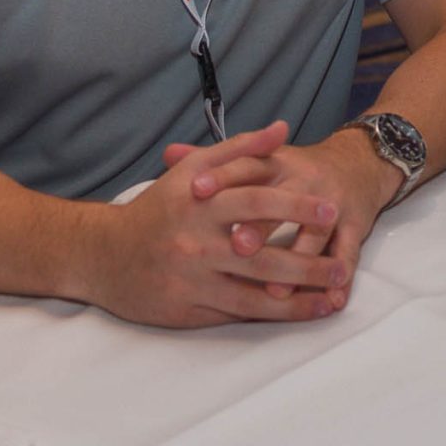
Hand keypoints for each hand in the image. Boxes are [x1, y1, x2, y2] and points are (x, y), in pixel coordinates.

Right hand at [84, 122, 343, 326]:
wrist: (103, 255)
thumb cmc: (158, 209)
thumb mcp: (194, 171)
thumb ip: (241, 149)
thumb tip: (283, 129)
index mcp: (201, 205)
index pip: (257, 203)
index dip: (297, 208)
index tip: (332, 210)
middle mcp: (196, 244)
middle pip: (262, 257)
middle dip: (307, 264)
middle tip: (342, 268)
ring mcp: (192, 281)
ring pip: (253, 296)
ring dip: (296, 301)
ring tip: (331, 299)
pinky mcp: (186, 312)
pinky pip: (234, 315)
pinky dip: (268, 316)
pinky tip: (296, 314)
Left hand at [165, 126, 403, 317]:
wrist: (359, 163)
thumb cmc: (298, 170)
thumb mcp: (262, 159)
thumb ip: (217, 160)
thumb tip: (169, 153)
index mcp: (277, 163)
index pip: (247, 166)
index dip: (222, 176)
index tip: (195, 191)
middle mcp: (305, 180)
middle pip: (281, 200)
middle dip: (260, 226)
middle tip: (236, 248)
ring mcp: (333, 203)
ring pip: (316, 232)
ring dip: (299, 260)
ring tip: (277, 290)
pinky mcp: (356, 223)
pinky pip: (349, 251)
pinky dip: (342, 275)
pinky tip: (332, 299)